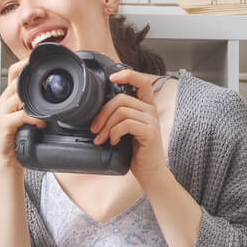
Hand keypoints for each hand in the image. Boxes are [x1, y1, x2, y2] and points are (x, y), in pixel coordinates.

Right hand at [0, 59, 46, 172]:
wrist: (11, 157)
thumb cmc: (23, 135)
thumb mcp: (31, 114)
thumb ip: (39, 101)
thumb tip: (60, 91)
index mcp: (11, 95)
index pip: (14, 71)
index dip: (26, 61)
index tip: (42, 57)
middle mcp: (5, 101)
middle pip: (15, 78)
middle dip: (32, 74)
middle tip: (51, 76)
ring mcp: (4, 112)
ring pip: (18, 96)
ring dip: (35, 100)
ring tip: (49, 107)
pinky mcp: (5, 125)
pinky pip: (20, 116)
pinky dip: (33, 118)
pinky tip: (41, 124)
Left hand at [89, 69, 168, 186]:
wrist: (149, 172)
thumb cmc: (135, 151)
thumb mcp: (125, 129)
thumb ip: (119, 116)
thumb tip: (97, 110)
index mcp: (145, 106)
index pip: (142, 81)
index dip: (127, 75)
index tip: (111, 78)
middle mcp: (150, 110)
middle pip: (121, 99)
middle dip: (102, 114)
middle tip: (94, 129)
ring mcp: (151, 121)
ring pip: (121, 112)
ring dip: (105, 127)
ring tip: (101, 139)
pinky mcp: (150, 132)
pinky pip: (125, 124)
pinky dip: (114, 133)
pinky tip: (113, 142)